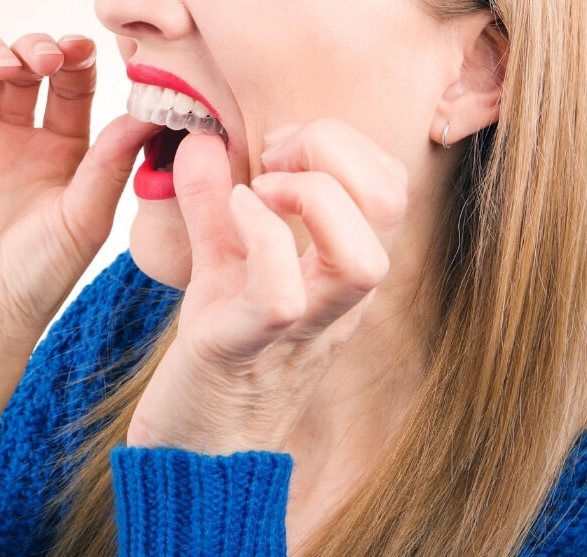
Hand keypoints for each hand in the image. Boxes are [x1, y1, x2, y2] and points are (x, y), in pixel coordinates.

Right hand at [0, 32, 151, 347]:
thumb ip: (111, 163)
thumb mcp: (85, 217)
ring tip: (3, 64)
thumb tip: (149, 109)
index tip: (82, 50)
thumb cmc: (39, 278)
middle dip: (34, 48)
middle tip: (44, 60)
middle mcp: (13, 136)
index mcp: (61, 148)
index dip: (75, 57)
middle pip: (23, 66)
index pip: (71, 82)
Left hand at [126, 120, 407, 454]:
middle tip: (274, 158)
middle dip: (335, 150)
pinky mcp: (248, 349)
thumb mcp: (220, 262)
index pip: (389, 186)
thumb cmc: (220, 352)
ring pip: (363, 259)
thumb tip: (198, 140)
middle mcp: (338, 299)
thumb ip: (212, 202)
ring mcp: (303, 327)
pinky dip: (260, 236)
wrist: (196, 446)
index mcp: (342, 270)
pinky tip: (233, 215)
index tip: (280, 146)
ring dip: (311, 198)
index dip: (342, 143)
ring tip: (262, 191)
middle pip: (391, 204)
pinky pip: (282, 294)